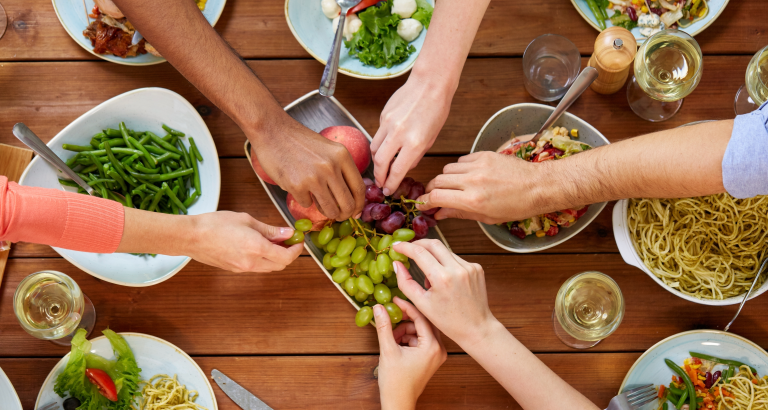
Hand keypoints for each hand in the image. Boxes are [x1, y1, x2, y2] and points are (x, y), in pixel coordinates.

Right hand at [187, 211, 302, 271]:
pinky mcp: (235, 270)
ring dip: (276, 258)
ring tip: (273, 242)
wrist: (192, 237)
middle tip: (288, 240)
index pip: (287, 256)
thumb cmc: (216, 224)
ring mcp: (242, 268)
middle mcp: (252, 262)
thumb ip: (270, 230)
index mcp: (257, 248)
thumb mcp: (247, 220)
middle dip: (288, 254)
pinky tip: (259, 247)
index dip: (296, 249)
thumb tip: (287, 233)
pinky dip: (264, 260)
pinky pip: (256, 267)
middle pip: (280, 265)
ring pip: (269, 268)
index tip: (298, 240)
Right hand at [249, 112, 365, 220]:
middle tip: (338, 215)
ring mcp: (314, 178)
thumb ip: (341, 169)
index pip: (359, 188)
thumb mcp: (328, 149)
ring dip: (326, 211)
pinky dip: (304, 199)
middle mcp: (331, 167)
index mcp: (342, 156)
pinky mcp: (297, 186)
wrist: (272, 130)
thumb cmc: (299, 141)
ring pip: (330, 209)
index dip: (359, 205)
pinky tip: (298, 186)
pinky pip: (307, 204)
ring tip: (319, 202)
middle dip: (344, 214)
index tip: (355, 212)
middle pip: (347, 203)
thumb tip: (351, 196)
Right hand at [371, 76, 452, 195]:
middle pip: (379, 162)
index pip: (397, 171)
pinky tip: (387, 144)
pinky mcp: (383, 115)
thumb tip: (404, 166)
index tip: (388, 191)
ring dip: (376, 161)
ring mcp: (388, 124)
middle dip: (379, 176)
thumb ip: (416, 154)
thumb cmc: (436, 110)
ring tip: (381, 167)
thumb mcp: (431, 138)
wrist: (430, 84)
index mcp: (414, 143)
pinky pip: (378, 135)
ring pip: (374, 149)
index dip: (391, 184)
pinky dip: (380, 143)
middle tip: (381, 183)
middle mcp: (398, 134)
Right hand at [375, 297, 446, 409]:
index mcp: (432, 346)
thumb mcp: (388, 350)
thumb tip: (379, 308)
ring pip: (421, 331)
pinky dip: (409, 339)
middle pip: (423, 323)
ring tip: (392, 338)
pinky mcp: (431, 358)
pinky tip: (397, 344)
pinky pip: (421, 340)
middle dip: (406, 320)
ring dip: (406, 330)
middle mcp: (439, 349)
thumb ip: (384, 326)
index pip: (421, 318)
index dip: (407, 307)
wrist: (398, 402)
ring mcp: (436, 355)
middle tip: (392, 316)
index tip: (395, 300)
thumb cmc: (395, 382)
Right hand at [392, 239, 496, 347]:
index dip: (405, 247)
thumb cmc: (448, 321)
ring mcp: (470, 267)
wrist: (476, 328)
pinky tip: (445, 280)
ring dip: (433, 256)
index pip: (419, 252)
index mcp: (442, 278)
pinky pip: (456, 259)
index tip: (396, 246)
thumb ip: (406, 283)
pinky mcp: (477, 268)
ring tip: (430, 276)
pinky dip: (446, 264)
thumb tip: (397, 264)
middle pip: (433, 243)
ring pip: (445, 251)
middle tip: (409, 250)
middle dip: (419, 244)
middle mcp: (458, 269)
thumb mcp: (422, 304)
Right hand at [416, 151, 547, 223]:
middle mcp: (473, 181)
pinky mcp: (484, 154)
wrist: (538, 186)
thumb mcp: (487, 217)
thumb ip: (459, 213)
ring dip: (446, 179)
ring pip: (447, 169)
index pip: (436, 197)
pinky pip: (461, 160)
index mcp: (473, 200)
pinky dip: (460, 168)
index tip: (422, 204)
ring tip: (455, 186)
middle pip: (437, 181)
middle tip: (435, 196)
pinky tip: (468, 175)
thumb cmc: (517, 206)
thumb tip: (439, 214)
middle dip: (432, 190)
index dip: (425, 201)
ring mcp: (478, 165)